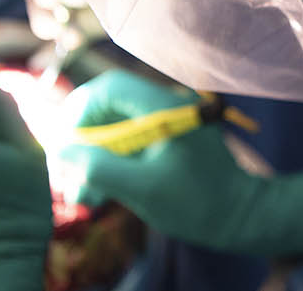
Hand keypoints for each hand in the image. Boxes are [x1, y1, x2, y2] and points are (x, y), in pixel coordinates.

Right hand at [57, 70, 302, 257]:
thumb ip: (99, 168)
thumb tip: (62, 150)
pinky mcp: (168, 136)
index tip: (63, 145)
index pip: (111, 87)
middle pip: (109, 104)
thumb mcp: (142, 190)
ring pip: (115, 123)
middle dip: (83, 138)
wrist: (240, 214)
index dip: (79, 110)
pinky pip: (129, 138)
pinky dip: (110, 160)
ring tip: (81, 192)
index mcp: (166, 107)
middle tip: (68, 174)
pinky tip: (98, 190)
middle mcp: (167, 104)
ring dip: (94, 154)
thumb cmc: (197, 203)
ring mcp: (168, 119)